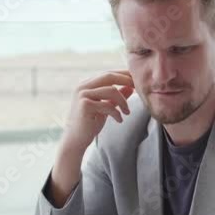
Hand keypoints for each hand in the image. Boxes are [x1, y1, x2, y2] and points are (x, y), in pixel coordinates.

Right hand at [48, 70, 133, 205]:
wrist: (75, 140)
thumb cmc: (90, 124)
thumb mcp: (106, 107)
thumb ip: (116, 97)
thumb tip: (131, 87)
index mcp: (87, 85)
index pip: (108, 74)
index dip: (124, 75)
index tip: (137, 81)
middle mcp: (83, 86)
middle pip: (109, 76)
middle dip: (126, 81)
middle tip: (138, 89)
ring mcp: (82, 94)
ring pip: (111, 90)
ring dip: (123, 101)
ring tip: (127, 112)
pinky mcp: (85, 105)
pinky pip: (107, 105)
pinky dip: (117, 113)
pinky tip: (119, 120)